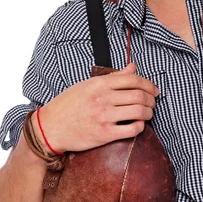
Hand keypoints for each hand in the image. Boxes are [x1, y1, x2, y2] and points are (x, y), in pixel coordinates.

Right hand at [32, 63, 158, 152]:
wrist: (50, 127)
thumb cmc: (68, 105)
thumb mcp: (87, 85)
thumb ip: (112, 77)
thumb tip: (132, 67)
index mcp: (99, 84)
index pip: (132, 79)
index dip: (148, 84)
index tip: (153, 89)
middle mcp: (102, 98)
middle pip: (139, 95)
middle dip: (151, 99)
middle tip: (152, 102)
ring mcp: (104, 117)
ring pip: (139, 112)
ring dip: (148, 113)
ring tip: (147, 114)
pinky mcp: (104, 134)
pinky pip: (132, 130)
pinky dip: (140, 127)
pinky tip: (138, 125)